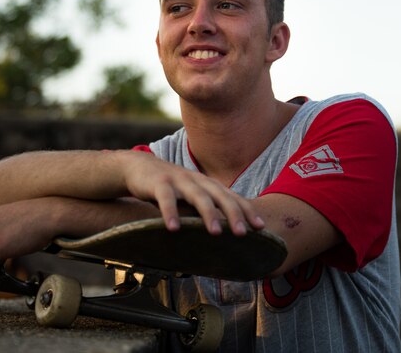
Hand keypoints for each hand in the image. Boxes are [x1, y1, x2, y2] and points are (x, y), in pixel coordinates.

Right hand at [122, 153, 264, 235]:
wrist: (139, 167)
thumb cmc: (171, 186)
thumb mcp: (192, 194)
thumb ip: (208, 207)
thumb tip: (229, 230)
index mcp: (207, 185)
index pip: (232, 197)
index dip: (247, 210)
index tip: (261, 227)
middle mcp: (197, 181)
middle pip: (220, 196)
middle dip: (233, 214)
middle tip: (243, 233)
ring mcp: (178, 180)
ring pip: (197, 196)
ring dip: (208, 214)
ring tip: (216, 233)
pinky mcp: (158, 183)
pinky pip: (166, 199)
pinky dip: (171, 213)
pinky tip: (174, 229)